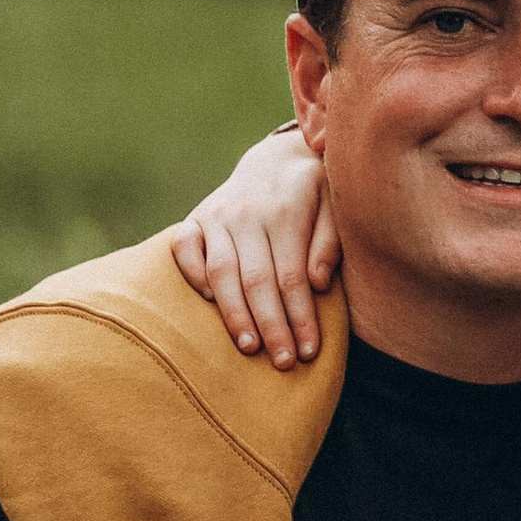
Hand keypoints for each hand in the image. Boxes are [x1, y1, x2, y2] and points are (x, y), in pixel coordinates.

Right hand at [170, 131, 337, 368]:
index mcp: (286, 211)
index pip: (292, 276)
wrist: (276, 158)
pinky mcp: (196, 218)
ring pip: (221, 271)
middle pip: (256, 280)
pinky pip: (184, 248)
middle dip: (271, 326)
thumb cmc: (314, 193)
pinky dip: (193, 276)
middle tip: (283, 362)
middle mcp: (247, 213)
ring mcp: (217, 214)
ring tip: (249, 347)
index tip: (309, 351)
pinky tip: (211, 304)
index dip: (300, 317)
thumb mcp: (336, 206)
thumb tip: (318, 284)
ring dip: (234, 313)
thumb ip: (329, 243)